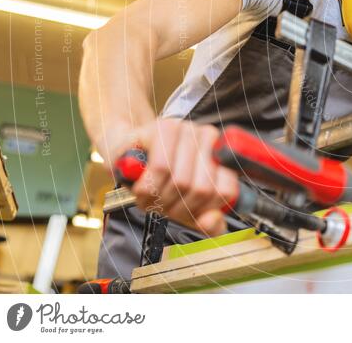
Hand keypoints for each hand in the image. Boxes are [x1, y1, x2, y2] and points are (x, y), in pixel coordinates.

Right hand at [110, 119, 238, 236]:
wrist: (126, 156)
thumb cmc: (161, 182)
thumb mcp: (187, 208)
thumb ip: (208, 223)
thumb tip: (213, 219)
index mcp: (221, 157)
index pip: (226, 192)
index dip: (203, 210)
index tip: (187, 210)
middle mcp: (208, 137)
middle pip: (202, 189)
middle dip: (178, 207)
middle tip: (165, 205)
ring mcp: (188, 129)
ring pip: (181, 180)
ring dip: (161, 198)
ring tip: (153, 195)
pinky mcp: (164, 127)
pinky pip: (161, 167)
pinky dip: (149, 185)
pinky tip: (142, 183)